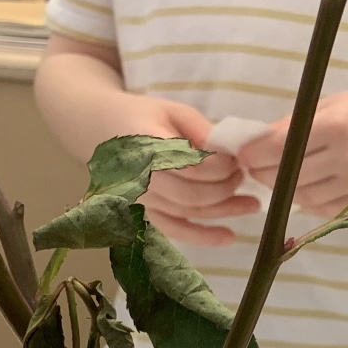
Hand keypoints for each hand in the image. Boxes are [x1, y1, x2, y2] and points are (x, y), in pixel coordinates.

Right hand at [117, 96, 261, 245]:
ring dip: (223, 211)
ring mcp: (139, 200)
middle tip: (242, 175)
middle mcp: (140, 179)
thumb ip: (200, 128)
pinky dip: (202, 236)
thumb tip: (229, 150)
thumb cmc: (140, 116)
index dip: (222, 167)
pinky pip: (174, 230)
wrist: (96, 130)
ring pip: (187, 214)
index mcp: (146, 147)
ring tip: (251, 204)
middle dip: (225, 188)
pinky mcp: (142, 213)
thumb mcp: (171, 110)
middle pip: (192, 195)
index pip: (192, 167)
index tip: (238, 159)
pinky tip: (228, 237)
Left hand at [235, 87, 347, 217]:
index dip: (254, 153)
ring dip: (284, 190)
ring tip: (279, 178)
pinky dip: (309, 202)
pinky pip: (327, 210)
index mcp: (337, 126)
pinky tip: (305, 190)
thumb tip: (260, 140)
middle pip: (287, 177)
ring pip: (304, 198)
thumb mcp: (336, 103)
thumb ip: (297, 122)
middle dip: (263, 173)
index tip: (242, 154)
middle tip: (254, 168)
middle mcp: (347, 159)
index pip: (279, 147)